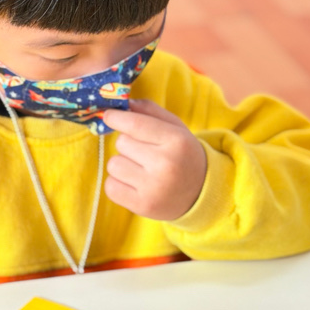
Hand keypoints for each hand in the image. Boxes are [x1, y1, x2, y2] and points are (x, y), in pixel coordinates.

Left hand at [104, 99, 206, 220]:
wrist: (201, 194)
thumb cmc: (183, 155)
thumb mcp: (176, 129)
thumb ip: (150, 112)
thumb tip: (124, 104)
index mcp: (176, 141)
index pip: (136, 124)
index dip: (117, 118)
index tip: (108, 115)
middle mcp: (165, 164)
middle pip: (121, 143)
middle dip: (128, 144)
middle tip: (145, 153)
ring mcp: (153, 188)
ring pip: (113, 164)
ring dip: (122, 164)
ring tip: (141, 169)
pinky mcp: (142, 206)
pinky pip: (110, 187)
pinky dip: (118, 183)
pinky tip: (135, 184)